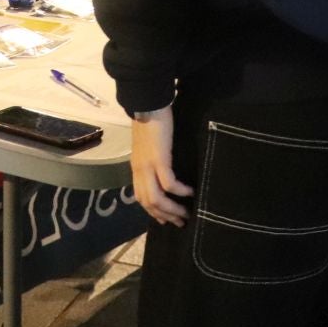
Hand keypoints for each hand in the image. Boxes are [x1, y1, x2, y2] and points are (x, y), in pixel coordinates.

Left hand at [129, 106, 192, 225]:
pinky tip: (190, 192)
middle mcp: (139, 171)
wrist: (147, 105)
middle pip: (149, 203)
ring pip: (157, 199)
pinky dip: (180, 191)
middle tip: (182, 221)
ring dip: (173, 209)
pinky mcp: (159, 159)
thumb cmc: (151, 123)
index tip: (167, 220)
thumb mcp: (149, 147)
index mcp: (137, 169)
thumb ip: (153, 160)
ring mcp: (148, 166)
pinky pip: (169, 183)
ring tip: (187, 212)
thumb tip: (164, 172)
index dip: (154, 212)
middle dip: (166, 216)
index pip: (142, 198)